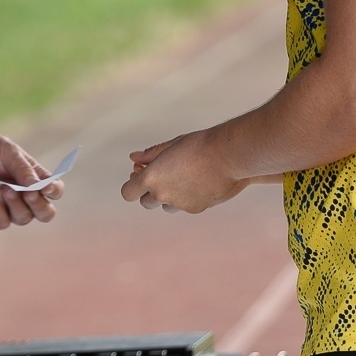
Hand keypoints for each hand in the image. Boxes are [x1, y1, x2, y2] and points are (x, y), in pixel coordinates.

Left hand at [0, 130, 63, 229]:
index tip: (47, 188)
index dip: (55, 191)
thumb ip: (22, 169)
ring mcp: (9, 207)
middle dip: (39, 206)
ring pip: (23, 219)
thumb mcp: (7, 151)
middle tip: (28, 194)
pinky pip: (2, 222)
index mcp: (35, 178)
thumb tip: (37, 186)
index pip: (55, 190)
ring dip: (15, 205)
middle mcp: (25, 196)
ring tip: (2, 188)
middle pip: (45, 213)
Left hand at [120, 130, 248, 214]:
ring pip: (167, 206)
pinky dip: (188, 199)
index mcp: (151, 178)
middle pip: (146, 202)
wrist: (228, 156)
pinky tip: (199, 184)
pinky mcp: (195, 209)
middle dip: (151, 192)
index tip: (138, 179)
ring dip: (169, 197)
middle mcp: (162, 195)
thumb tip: (134, 158)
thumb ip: (150, 155)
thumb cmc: (199, 146)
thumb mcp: (170, 146)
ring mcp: (179, 204)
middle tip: (164, 177)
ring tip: (184, 179)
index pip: (128, 193)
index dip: (132, 186)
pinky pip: (185, 207)